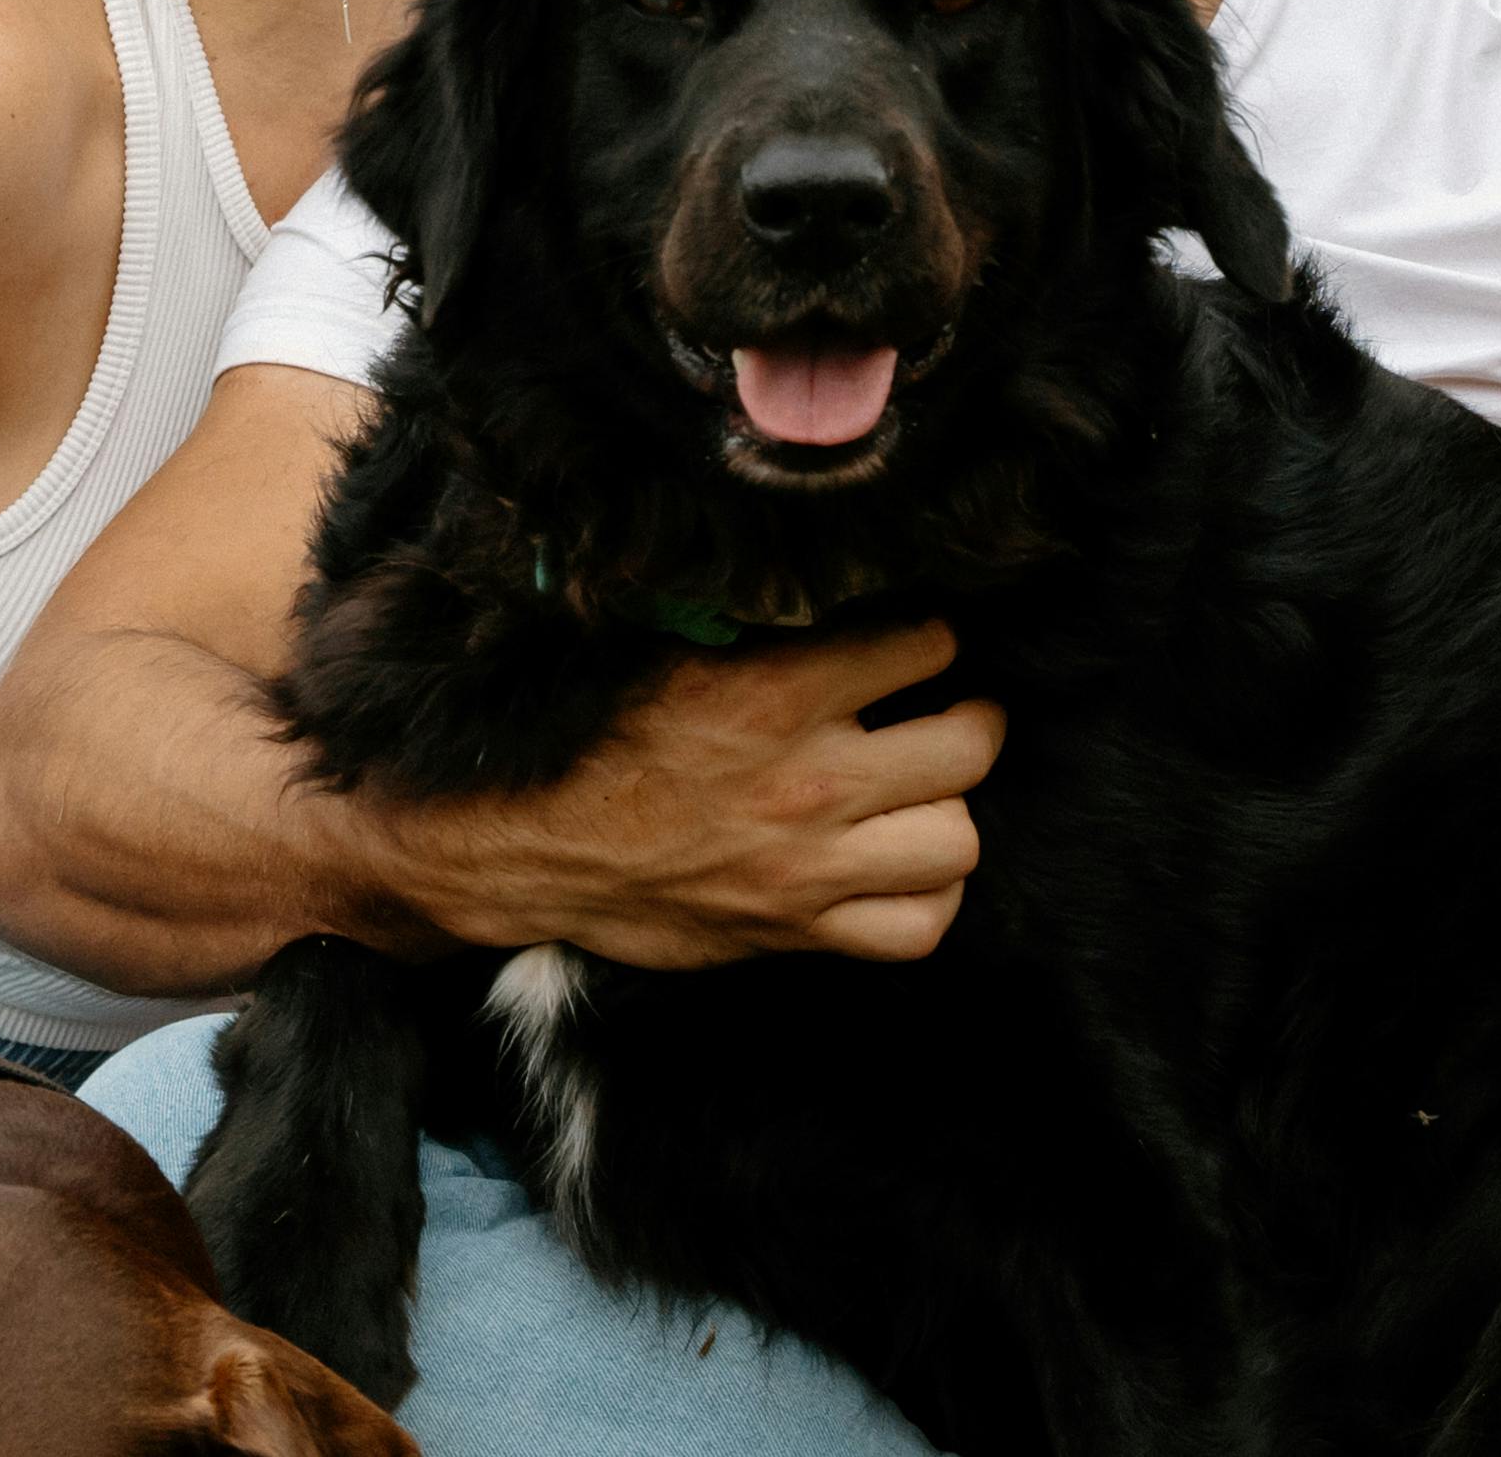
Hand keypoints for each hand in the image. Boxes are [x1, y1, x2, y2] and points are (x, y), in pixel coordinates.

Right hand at [412, 620, 1003, 969]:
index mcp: (773, 693)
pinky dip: (928, 898)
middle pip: (970, 745)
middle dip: (967, 716)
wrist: (531, 845)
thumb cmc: (595, 738)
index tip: (913, 641)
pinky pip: (918, 929)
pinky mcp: (798, 930)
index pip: (925, 645)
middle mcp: (806, 782)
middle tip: (941, 708)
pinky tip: (903, 862)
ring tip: (923, 788)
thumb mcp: (667, 650)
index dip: (928, 637)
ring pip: (958, 840)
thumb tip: (827, 570)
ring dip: (950, 810)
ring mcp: (809, 867)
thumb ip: (756, 620)